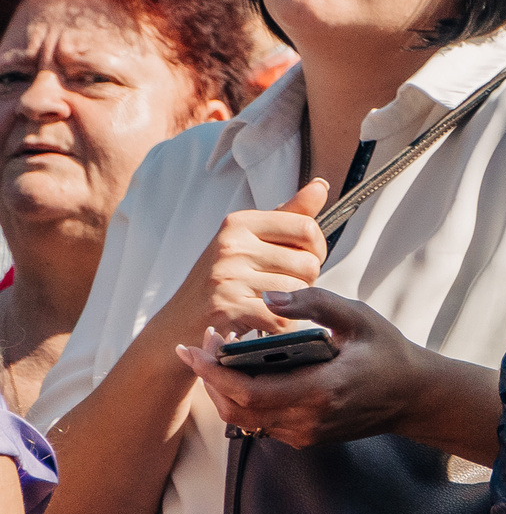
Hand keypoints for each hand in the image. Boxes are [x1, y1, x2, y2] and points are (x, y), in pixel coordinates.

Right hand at [170, 179, 329, 344]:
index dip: (316, 250)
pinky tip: (266, 324)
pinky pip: (283, 318)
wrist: (176, 326)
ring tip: (268, 306)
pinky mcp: (227, 309)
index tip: (301, 260)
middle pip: (309, 263)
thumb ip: (289, 216)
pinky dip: (283, 327)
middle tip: (279, 288)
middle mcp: (231, 245)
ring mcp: (227, 277)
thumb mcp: (249, 242)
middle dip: (304, 281)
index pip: (307, 228)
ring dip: (294, 307)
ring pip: (299, 292)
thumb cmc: (219, 283)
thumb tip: (320, 186)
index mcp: (239, 223)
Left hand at [178, 287, 430, 447]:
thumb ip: (314, 303)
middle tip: (202, 345)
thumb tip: (269, 295)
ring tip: (219, 356)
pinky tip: (245, 373)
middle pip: (235, 410)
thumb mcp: (358, 317)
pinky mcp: (305, 437)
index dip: (214, 371)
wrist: (415, 397)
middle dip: (210, 378)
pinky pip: (260, 423)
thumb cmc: (389, 353)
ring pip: (243, 420)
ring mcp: (305, 433)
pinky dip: (242, 400)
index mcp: (321, 390)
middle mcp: (308, 420)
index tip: (195, 346)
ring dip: (223, 390)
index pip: (248, 390)